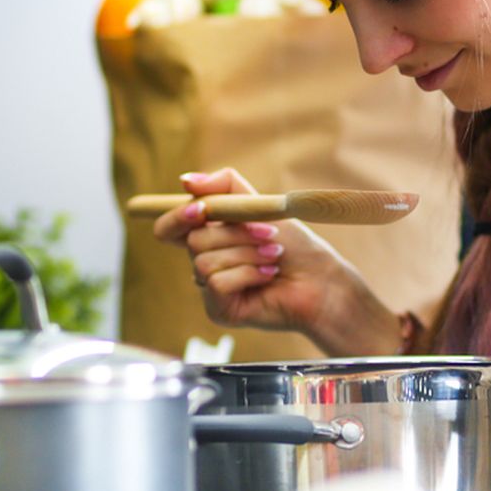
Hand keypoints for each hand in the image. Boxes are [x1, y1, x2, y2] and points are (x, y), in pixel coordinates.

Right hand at [150, 168, 399, 355]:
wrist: (322, 280)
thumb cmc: (295, 245)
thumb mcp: (260, 205)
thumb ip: (225, 187)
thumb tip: (185, 180)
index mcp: (209, 236)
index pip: (169, 228)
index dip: (177, 216)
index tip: (201, 209)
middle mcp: (204, 262)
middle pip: (193, 240)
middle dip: (236, 233)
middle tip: (269, 234)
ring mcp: (210, 288)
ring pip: (205, 262)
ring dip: (247, 253)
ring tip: (274, 256)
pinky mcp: (220, 310)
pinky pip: (217, 284)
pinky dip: (249, 274)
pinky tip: (268, 275)